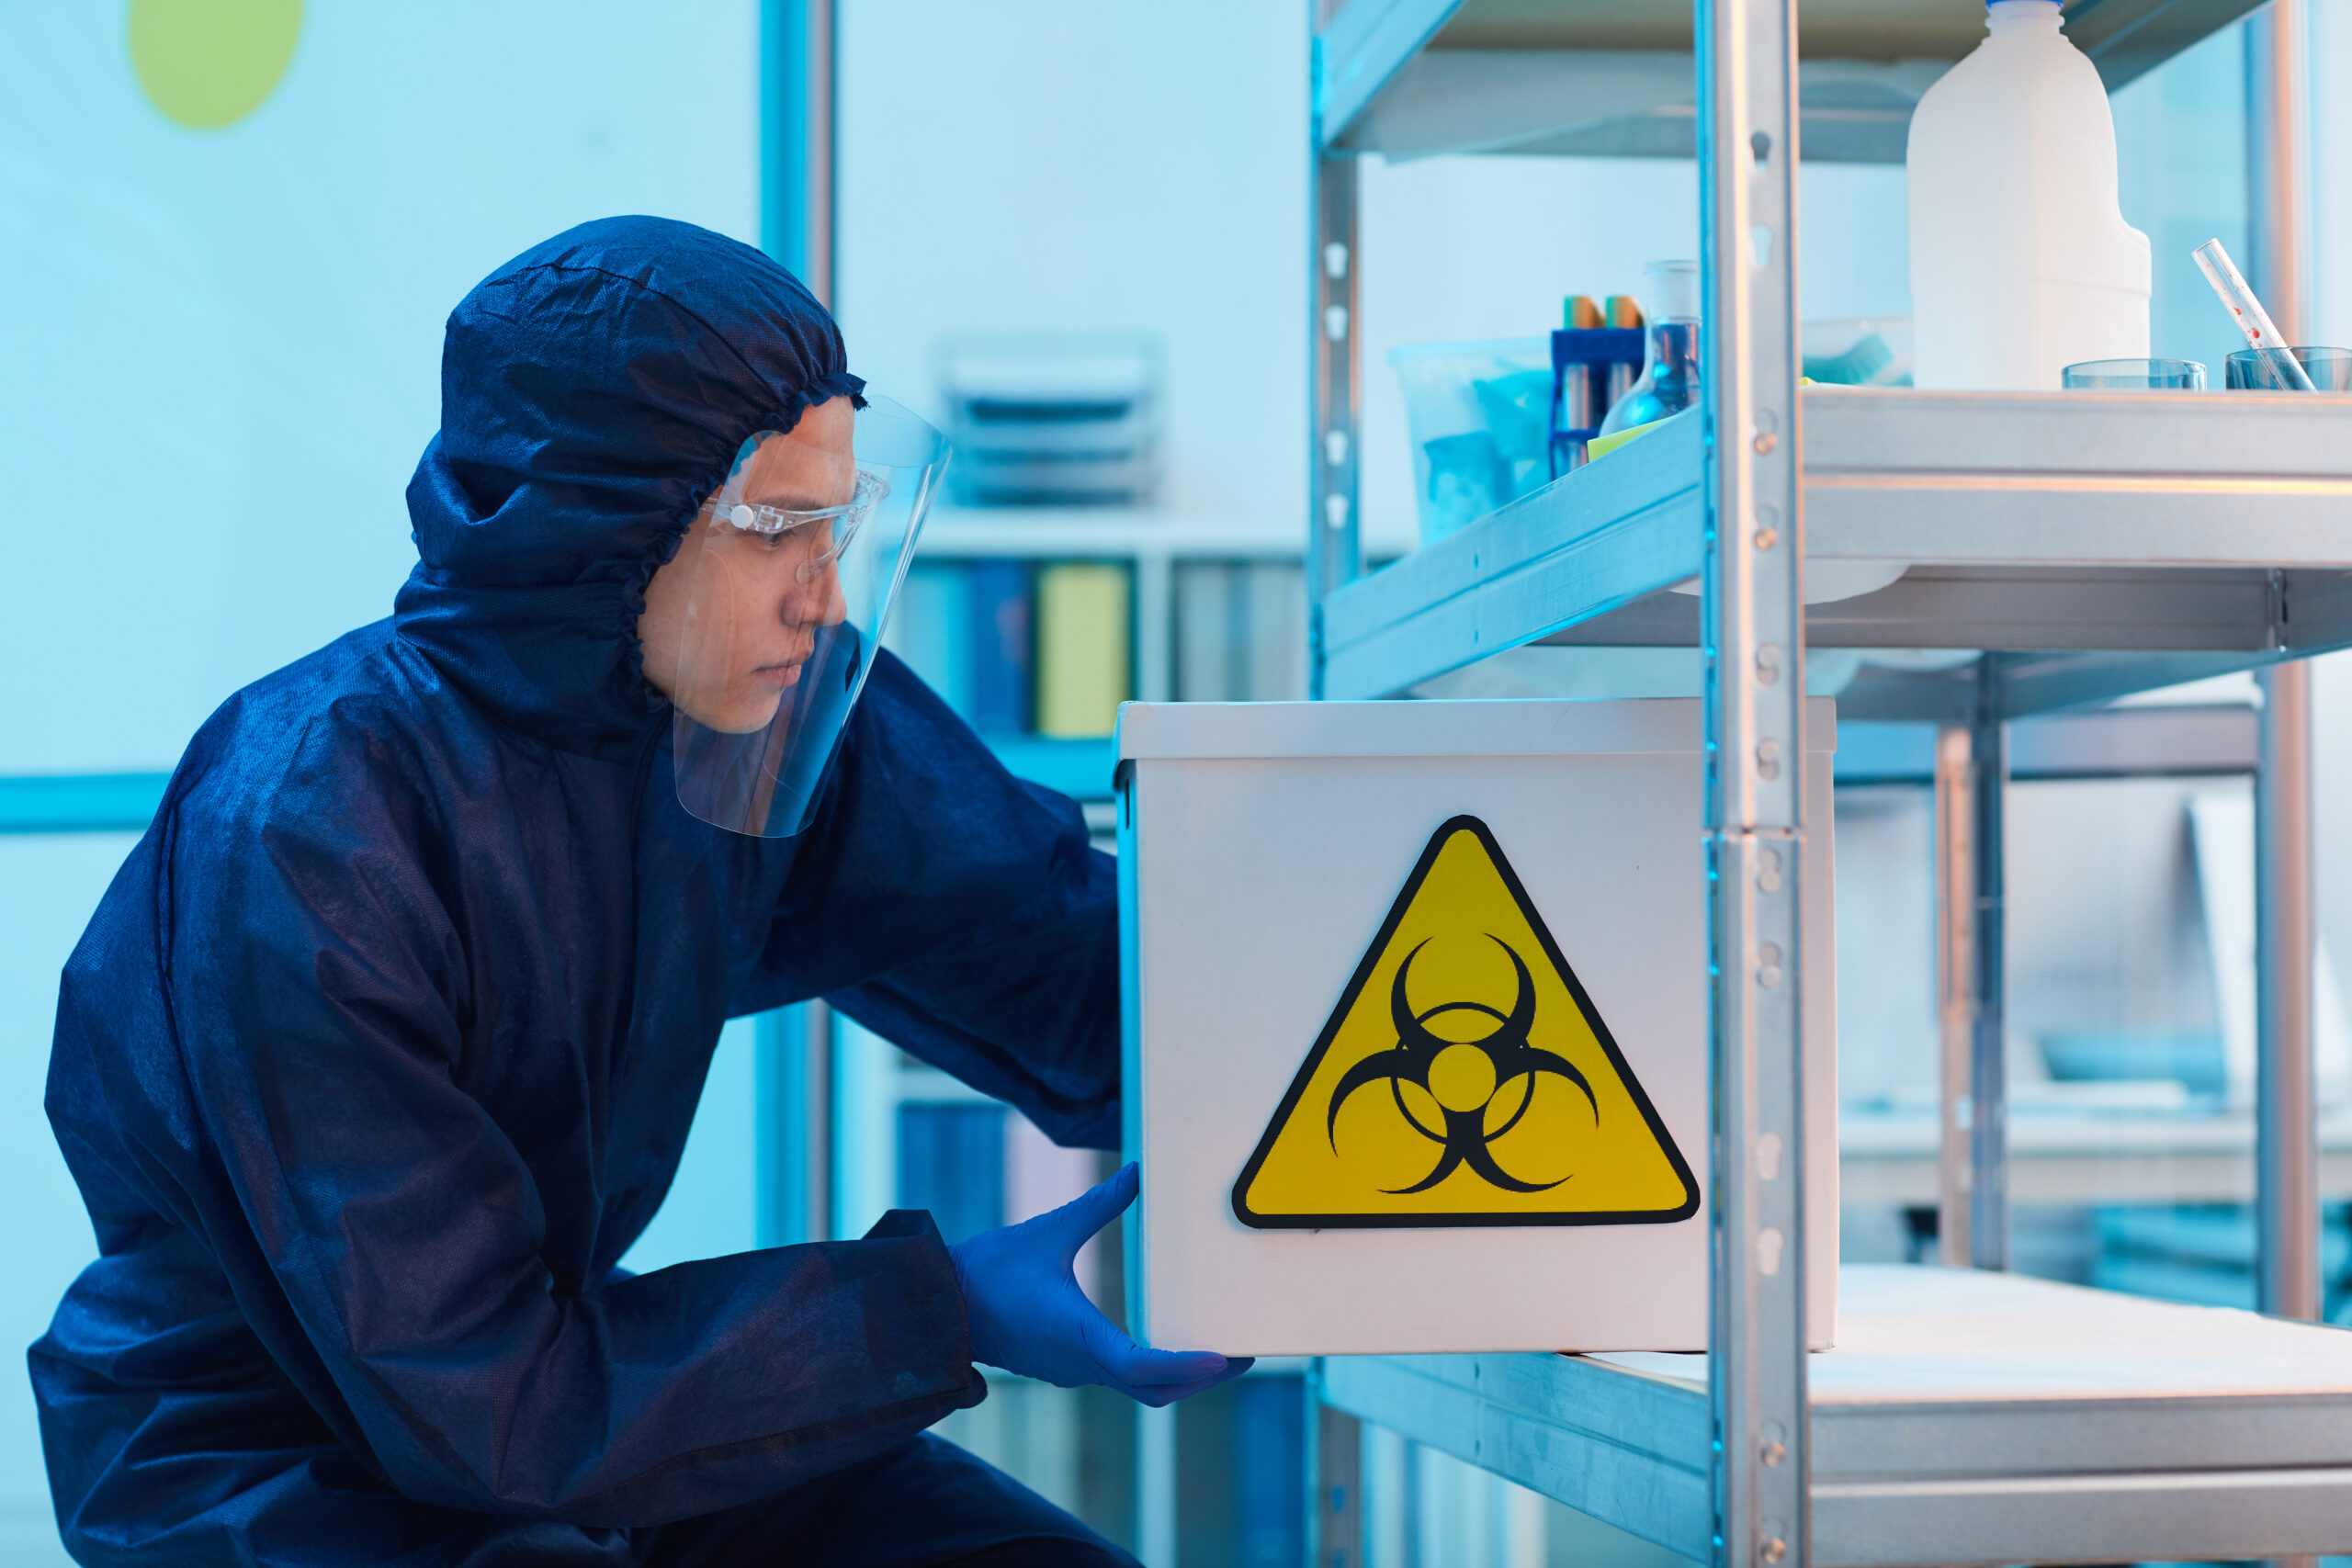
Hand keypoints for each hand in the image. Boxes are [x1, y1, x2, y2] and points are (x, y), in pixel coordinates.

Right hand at [948, 1162, 1252, 1406]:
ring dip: (1179, 1374)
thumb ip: (1099, 1206)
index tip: (1223, 1358)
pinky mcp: (1065, 1366)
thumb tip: (1137, 1171)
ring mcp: (1072, 1370)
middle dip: (1201, 1376)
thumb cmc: (989, 1269)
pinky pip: (1120, 1377)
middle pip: (1154, 1388)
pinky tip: (1170, 1342)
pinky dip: (1153, 1368)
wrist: (937, 1305)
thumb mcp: (1049, 1231)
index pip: (1142, 1366)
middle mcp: (1079, 1364)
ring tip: (1219, 1349)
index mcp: (1077, 1336)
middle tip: (1245, 1353)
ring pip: (1138, 1387)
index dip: (1186, 1366)